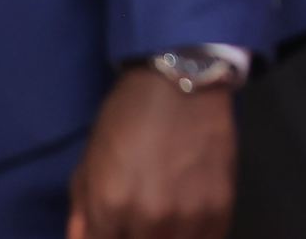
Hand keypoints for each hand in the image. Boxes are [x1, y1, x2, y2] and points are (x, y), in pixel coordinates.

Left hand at [67, 70, 234, 238]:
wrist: (182, 81)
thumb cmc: (127, 117)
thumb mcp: (90, 161)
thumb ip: (84, 211)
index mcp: (110, 207)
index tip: (115, 229)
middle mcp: (149, 218)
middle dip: (135, 236)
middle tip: (137, 222)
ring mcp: (189, 214)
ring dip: (166, 236)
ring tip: (161, 223)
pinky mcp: (221, 204)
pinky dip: (197, 236)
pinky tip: (188, 225)